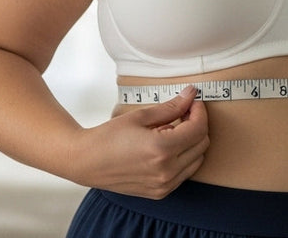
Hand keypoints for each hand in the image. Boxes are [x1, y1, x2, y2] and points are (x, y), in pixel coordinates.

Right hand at [69, 86, 209, 198]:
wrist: (85, 162)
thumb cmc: (109, 136)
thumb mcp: (140, 116)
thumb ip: (171, 107)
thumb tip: (191, 94)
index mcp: (162, 150)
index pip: (199, 128)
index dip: (199, 111)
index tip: (192, 102)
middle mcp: (167, 171)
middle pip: (202, 144)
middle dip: (198, 125)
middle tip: (184, 112)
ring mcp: (164, 185)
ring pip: (197, 160)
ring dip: (192, 142)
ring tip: (172, 130)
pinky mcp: (160, 193)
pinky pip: (185, 173)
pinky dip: (184, 158)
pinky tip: (167, 147)